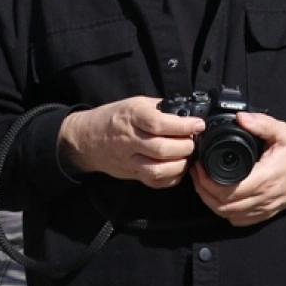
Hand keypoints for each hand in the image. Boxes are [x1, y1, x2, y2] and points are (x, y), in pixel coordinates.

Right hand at [58, 96, 204, 188]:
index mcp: (132, 117)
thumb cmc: (114, 118)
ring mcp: (129, 160)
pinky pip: (154, 182)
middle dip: (185, 147)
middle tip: (194, 142)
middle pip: (162, 149)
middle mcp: (129, 140)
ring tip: (188, 157)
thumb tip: (187, 112)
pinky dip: (171, 178)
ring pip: (158, 169)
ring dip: (180, 165)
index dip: (182, 126)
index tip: (198, 125)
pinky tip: (178, 169)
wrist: (87, 138)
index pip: (159, 124)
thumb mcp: (136, 103)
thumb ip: (160, 108)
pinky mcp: (131, 174)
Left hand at [191, 111, 285, 226]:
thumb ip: (261, 123)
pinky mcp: (267, 213)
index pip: (230, 189)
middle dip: (204, 190)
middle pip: (224, 204)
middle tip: (196, 173)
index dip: (208, 181)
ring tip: (203, 184)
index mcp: (267, 176)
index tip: (200, 167)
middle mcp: (265, 196)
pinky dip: (225, 212)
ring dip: (211, 202)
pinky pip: (240, 220)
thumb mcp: (283, 131)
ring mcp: (265, 207)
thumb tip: (240, 117)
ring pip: (229, 214)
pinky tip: (219, 199)